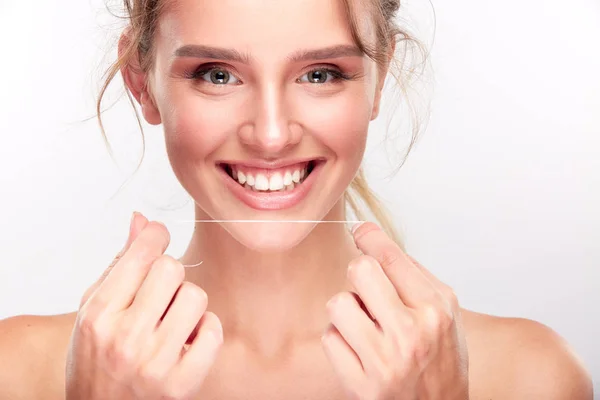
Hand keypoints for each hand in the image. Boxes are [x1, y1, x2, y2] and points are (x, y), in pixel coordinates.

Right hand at [66, 212, 222, 399]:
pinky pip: (213, 331)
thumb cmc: (96, 356)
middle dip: (170, 274)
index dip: (156, 236)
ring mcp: (154, 364)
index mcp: (98, 314)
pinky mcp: (181, 384)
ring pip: (196, 297)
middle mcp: (124, 338)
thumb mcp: (94, 308)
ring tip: (172, 319)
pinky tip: (187, 339)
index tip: (159, 238)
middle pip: (173, 269)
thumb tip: (142, 219)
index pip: (142, 254)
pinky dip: (205, 330)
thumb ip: (120, 263)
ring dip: (188, 303)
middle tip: (160, 293)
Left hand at [322, 222, 468, 399]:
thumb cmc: (442, 360)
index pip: (391, 256)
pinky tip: (359, 349)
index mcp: (434, 310)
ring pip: (338, 303)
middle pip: (359, 270)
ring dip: (347, 310)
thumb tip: (375, 240)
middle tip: (370, 291)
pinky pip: (330, 338)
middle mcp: (410, 333)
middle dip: (360, 275)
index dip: (370, 236)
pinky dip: (341, 339)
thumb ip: (414, 276)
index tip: (361, 230)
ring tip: (366, 324)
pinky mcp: (360, 384)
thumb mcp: (446, 313)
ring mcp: (383, 361)